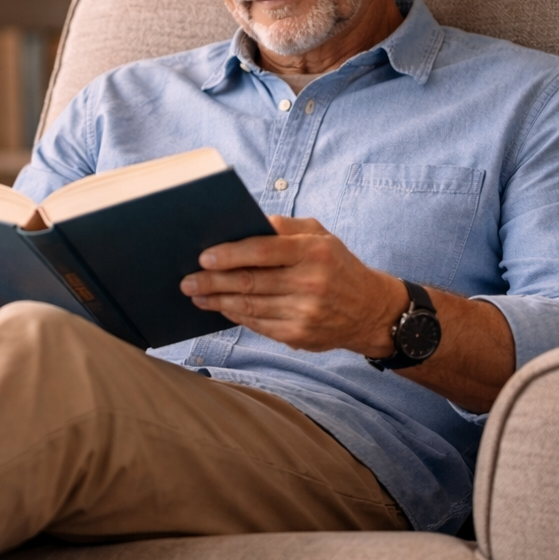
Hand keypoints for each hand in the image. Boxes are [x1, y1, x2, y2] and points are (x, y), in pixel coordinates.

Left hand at [180, 216, 406, 355]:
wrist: (371, 311)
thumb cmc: (338, 265)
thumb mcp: (322, 236)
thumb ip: (286, 227)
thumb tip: (247, 223)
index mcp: (315, 252)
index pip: (264, 251)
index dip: (230, 254)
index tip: (204, 257)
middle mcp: (311, 283)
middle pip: (250, 281)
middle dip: (213, 281)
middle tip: (187, 280)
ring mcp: (305, 312)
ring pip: (249, 306)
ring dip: (217, 301)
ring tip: (196, 294)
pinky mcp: (298, 336)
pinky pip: (257, 324)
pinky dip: (234, 315)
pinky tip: (220, 307)